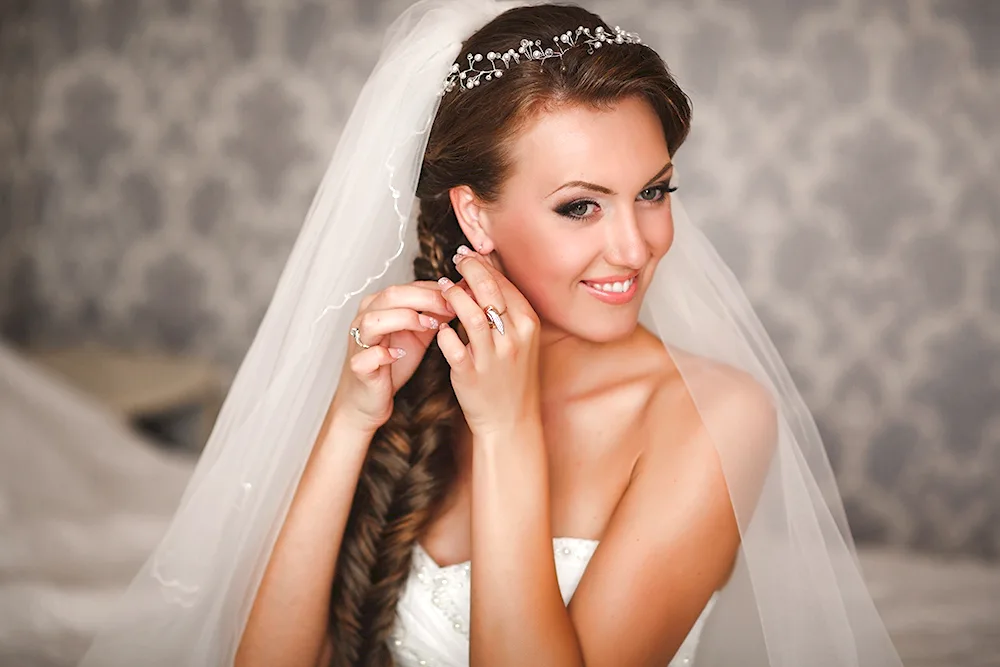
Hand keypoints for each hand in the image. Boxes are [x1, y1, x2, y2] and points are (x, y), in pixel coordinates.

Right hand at [330, 280, 455, 432]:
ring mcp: (358, 342)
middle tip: (450, 307)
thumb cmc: (393, 363)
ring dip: (404, 319)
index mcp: (379, 306)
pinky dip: (383, 354)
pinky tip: (400, 354)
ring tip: (431, 326)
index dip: (434, 289)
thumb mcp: (419, 334)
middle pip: (391, 296)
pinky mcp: (358, 367)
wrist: (371, 397)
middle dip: (425, 298)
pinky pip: (366, 356)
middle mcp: (365, 319)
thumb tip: (459, 296)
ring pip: (374, 320)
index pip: (406, 287)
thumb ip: (433, 314)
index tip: (459, 294)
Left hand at [435, 245, 541, 437]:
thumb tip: (486, 272)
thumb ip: (505, 308)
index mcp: (527, 324)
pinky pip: (452, 345)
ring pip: (469, 314)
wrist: (511, 420)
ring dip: (452, 296)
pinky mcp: (471, 375)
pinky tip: (439, 326)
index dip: (482, 264)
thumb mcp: (520, 338)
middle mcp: (513, 338)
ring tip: (441, 287)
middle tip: (454, 260)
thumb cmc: (512, 376)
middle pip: (488, 290)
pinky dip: (443, 332)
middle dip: (468, 269)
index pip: (503, 283)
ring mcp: (493, 357)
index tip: (467, 254)